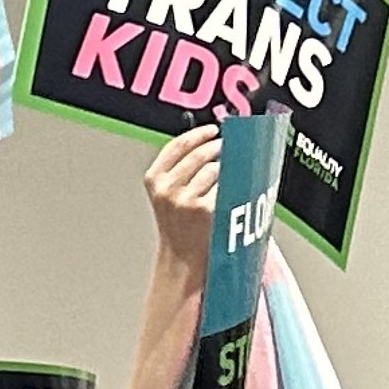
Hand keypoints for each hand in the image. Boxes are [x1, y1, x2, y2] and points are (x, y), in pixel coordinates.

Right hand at [144, 123, 220, 270]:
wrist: (182, 258)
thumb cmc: (178, 226)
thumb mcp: (165, 195)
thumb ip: (177, 170)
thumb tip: (207, 143)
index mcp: (154, 180)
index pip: (177, 146)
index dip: (198, 134)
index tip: (213, 130)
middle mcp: (167, 188)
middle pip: (199, 154)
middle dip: (218, 147)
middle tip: (228, 147)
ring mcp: (186, 199)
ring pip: (214, 169)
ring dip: (227, 168)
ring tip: (231, 173)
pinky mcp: (205, 209)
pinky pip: (225, 186)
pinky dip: (232, 184)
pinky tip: (234, 189)